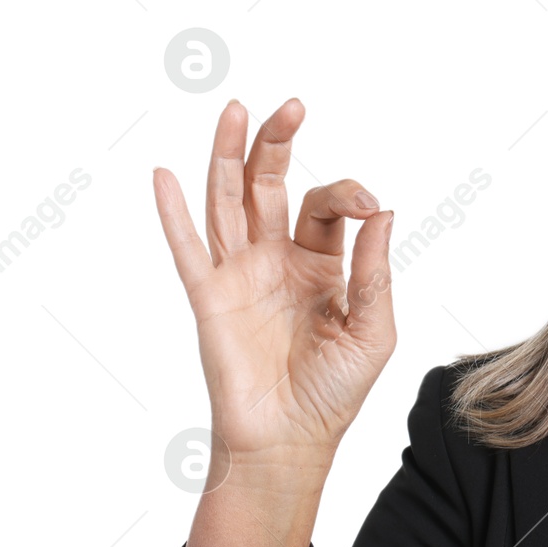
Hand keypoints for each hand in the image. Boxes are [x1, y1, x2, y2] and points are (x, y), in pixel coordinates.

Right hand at [153, 98, 396, 483]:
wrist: (292, 441)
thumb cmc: (335, 393)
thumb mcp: (374, 331)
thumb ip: (375, 273)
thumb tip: (382, 215)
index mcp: (322, 266)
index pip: (329, 209)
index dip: (350, 196)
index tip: (371, 206)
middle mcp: (277, 261)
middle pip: (271, 187)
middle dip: (280, 144)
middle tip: (292, 106)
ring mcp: (241, 276)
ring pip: (229, 202)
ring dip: (230, 156)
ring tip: (237, 109)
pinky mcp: (210, 298)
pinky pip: (188, 249)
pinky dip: (173, 213)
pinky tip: (165, 175)